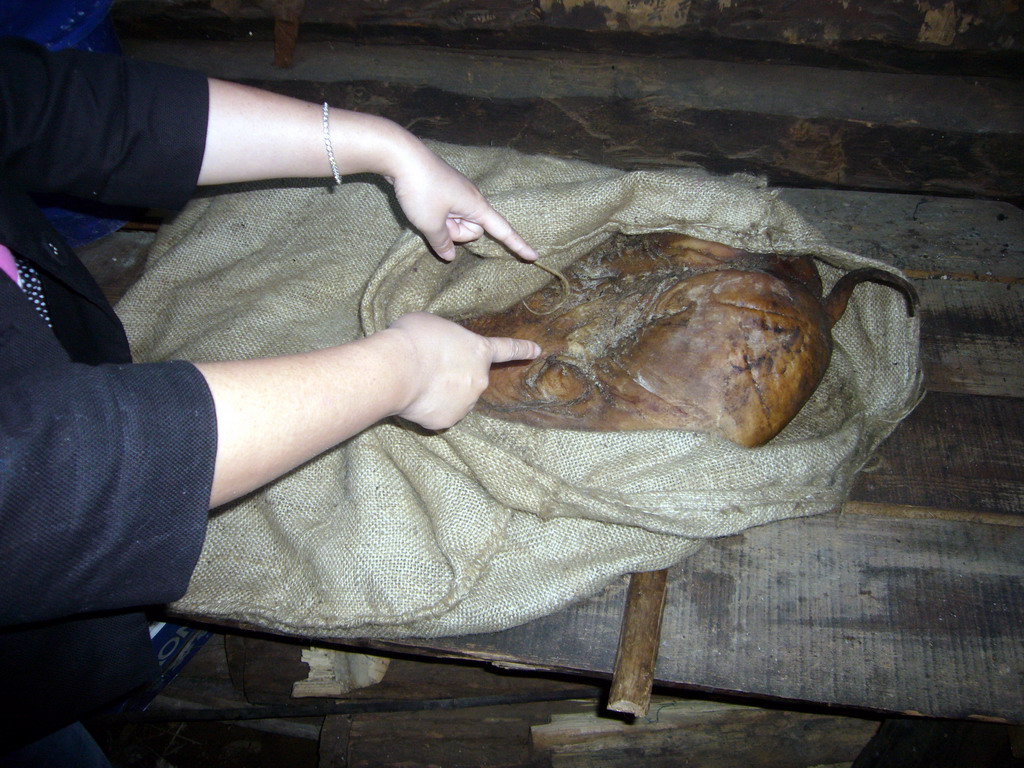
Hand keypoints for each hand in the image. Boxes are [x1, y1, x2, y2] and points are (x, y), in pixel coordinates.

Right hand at [386, 312, 540, 429]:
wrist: (396, 370)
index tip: (537, 350)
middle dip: (453, 374)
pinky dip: (428, 408)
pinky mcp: (447, 421)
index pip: (507, 349)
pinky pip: (439, 414)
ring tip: (417, 381)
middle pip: (470, 377)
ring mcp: (465, 403)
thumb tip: (439, 350)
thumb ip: (447, 339)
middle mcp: (479, 379)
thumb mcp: (433, 324)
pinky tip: (414, 398)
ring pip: (455, 398)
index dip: (522, 349)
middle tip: (427, 367)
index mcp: (479, 350)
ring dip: (441, 392)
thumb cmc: (413, 339)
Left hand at [389, 143, 537, 262]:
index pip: (503, 230)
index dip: (518, 245)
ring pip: (456, 221)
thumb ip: (442, 243)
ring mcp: (457, 192)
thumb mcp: (430, 223)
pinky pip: (446, 212)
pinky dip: (436, 216)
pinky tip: (421, 204)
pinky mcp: (444, 188)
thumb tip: (449, 256)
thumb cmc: (420, 189)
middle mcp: (471, 198)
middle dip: (455, 233)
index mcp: (476, 205)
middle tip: (435, 221)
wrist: (401, 155)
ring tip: (425, 209)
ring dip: (442, 223)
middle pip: (472, 230)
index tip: (534, 256)